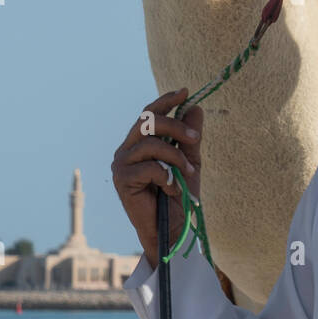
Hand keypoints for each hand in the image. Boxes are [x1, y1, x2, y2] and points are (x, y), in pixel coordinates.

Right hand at [112, 87, 202, 269]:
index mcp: (140, 142)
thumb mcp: (190, 161)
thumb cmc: (178, 195)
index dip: (165, 100)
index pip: (149, 113)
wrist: (172, 227)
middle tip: (196, 139)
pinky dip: (167, 176)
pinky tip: (171, 189)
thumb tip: (196, 108)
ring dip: (176, 157)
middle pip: (148, 121)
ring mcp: (121, 163)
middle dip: (176, 126)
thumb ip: (190, 138)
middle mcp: (127, 149)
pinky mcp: (122, 180)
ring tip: (187, 173)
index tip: (185, 91)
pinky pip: (150, 167)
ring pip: (152, 144)